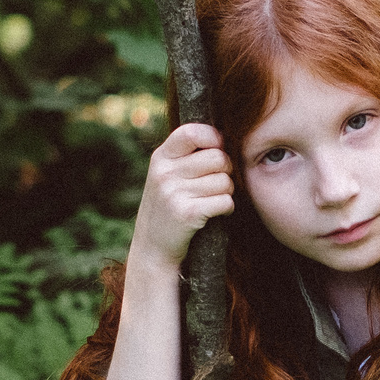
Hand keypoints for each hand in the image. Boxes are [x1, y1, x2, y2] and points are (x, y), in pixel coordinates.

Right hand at [129, 122, 233, 271]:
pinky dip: (227, 208)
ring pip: (225, 181)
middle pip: (218, 157)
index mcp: (160, 158)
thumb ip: (186, 155)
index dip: (213, 138)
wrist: (152, 248)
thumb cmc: (167, 206)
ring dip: (226, 192)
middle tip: (217, 183)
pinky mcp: (186, 214)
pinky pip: (225, 201)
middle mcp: (164, 173)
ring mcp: (173, 193)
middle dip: (226, 171)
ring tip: (212, 200)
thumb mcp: (166, 175)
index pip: (192, 132)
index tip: (217, 149)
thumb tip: (223, 136)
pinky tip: (215, 213)